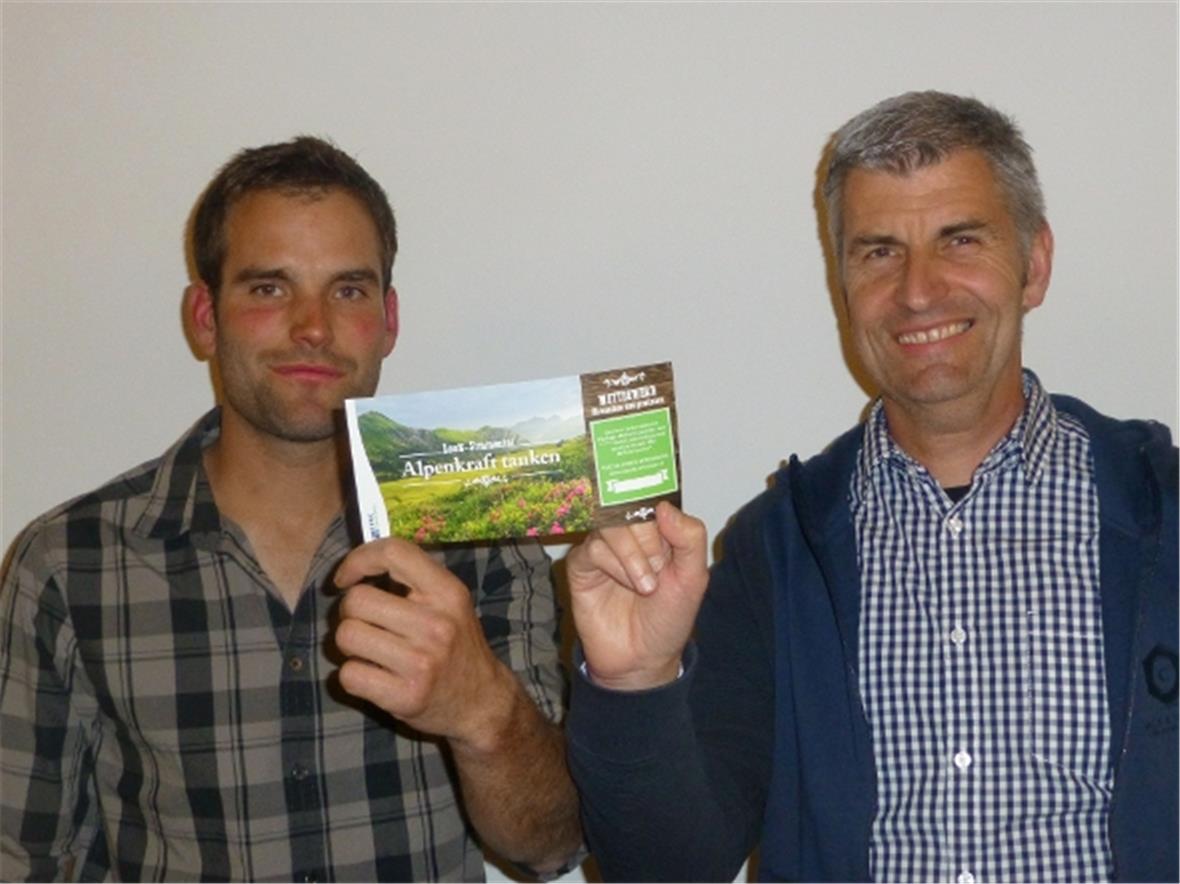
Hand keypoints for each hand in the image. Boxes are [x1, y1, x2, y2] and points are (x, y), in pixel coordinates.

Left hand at [332, 538, 515, 750]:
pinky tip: (374, 676)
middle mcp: (437, 625)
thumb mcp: (450, 602)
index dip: (359, 559)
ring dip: (350, 644)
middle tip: (367, 623)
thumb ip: (413, 578)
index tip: (347, 578)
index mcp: (448, 593)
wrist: (482, 700)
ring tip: (371, 650)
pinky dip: (353, 676)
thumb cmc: (456, 644)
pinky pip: (348, 675)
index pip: (394, 553)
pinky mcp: (405, 696)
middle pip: (357, 600)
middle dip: (350, 611)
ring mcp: (421, 663)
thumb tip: (359, 562)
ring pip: (346, 636)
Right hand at [566, 501, 708, 690]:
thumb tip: (663, 506)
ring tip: (645, 586)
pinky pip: (592, 549)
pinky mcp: (582, 566)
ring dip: (632, 556)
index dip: (657, 509)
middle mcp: (628, 534)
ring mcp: (604, 548)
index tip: (665, 530)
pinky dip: (613, 565)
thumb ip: (689, 538)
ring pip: (610, 526)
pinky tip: (625, 586)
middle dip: (647, 540)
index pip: (652, 498)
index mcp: (657, 530)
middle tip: (658, 571)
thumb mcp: (693, 578)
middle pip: (628, 507)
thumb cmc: (668, 618)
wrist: (642, 658)